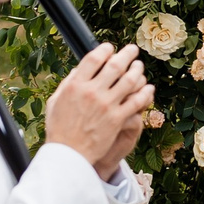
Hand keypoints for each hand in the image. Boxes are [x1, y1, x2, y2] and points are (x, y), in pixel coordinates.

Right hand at [46, 44, 153, 174]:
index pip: (94, 58)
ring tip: (140, 66)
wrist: (68, 154)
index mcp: (75, 85)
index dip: (105, 49)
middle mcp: (92, 92)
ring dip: (137, 70)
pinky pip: (136, 101)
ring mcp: (106, 105)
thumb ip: (68, 83)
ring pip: (129, 80)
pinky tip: (148, 88)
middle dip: (127, 54)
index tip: (110, 48)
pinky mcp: (117, 119)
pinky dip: (145, 92)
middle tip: (133, 50)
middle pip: (115, 65)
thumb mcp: (55, 102)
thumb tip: (80, 70)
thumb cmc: (59, 129)